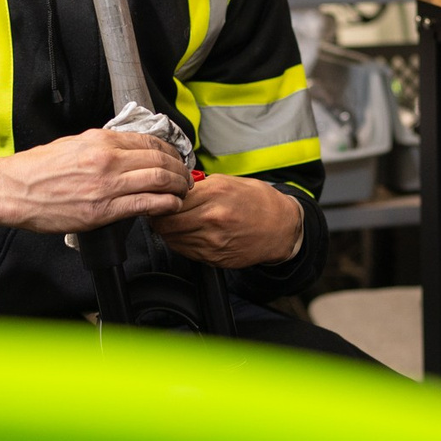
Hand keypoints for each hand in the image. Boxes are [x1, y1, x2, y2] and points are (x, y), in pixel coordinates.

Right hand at [0, 130, 189, 235]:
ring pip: (159, 181)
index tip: (176, 158)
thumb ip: (102, 147)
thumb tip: (125, 151)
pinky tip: (171, 206)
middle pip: (160, 160)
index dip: (170, 151)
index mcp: (100, 140)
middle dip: (180, 170)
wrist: (14, 190)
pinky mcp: (102, 210)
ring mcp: (106, 185)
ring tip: (183, 192)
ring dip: (178, 187)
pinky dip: (166, 205)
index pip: (149, 142)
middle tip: (186, 177)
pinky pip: (146, 205)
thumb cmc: (38, 169)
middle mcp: (108, 159)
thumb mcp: (73, 144)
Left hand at [151, 174, 304, 268]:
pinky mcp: (214, 258)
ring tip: (173, 222)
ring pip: (171, 238)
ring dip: (167, 230)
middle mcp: (212, 218)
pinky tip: (186, 233)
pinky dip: (179, 242)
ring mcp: (213, 241)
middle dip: (158, 216)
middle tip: (159, 211)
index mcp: (215, 194)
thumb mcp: (229, 182)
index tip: (160, 196)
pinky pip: (184, 251)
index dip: (160, 198)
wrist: (281, 229)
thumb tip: (175, 186)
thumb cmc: (258, 202)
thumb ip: (200, 185)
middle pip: (166, 221)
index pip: (170, 199)